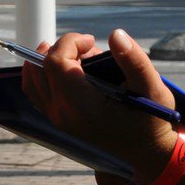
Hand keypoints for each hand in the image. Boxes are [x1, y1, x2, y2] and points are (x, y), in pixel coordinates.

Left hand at [21, 29, 177, 184]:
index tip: (92, 42)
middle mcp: (63, 114)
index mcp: (82, 106)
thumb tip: (115, 34)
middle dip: (62, 49)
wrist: (147, 150)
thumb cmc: (151, 118)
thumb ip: (133, 59)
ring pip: (32, 78)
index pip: (54, 62)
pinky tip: (70, 69)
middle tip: (89, 51)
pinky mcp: (57, 120)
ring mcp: (57, 119)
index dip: (70, 43)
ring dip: (51, 59)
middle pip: (39, 66)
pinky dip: (45, 73)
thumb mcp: (152, 87)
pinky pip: (35, 90)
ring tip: (80, 59)